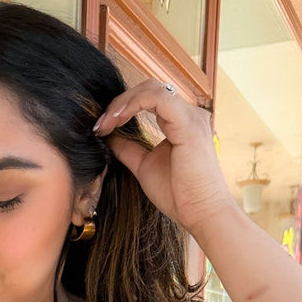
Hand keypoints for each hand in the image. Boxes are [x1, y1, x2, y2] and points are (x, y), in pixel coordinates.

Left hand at [94, 80, 235, 236]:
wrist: (200, 214)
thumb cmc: (179, 195)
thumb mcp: (144, 166)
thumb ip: (128, 149)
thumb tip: (109, 137)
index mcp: (181, 123)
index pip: (149, 99)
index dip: (122, 107)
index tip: (102, 127)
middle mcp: (189, 115)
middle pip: (149, 88)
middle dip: (119, 102)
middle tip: (100, 124)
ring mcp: (191, 116)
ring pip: (151, 88)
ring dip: (122, 102)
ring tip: (106, 123)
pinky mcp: (188, 124)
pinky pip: (157, 98)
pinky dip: (132, 104)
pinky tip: (117, 119)